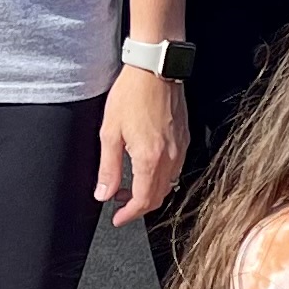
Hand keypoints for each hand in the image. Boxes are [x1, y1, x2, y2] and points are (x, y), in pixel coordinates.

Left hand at [96, 66, 187, 227]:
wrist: (155, 69)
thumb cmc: (132, 94)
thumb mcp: (110, 132)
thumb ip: (108, 168)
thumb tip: (104, 194)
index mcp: (150, 158)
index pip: (143, 201)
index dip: (129, 214)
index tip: (117, 219)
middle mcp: (170, 157)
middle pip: (158, 196)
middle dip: (138, 205)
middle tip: (119, 202)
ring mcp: (180, 147)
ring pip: (168, 183)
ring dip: (149, 191)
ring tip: (129, 185)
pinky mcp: (184, 137)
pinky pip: (175, 167)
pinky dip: (160, 176)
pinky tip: (145, 166)